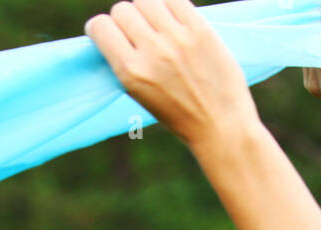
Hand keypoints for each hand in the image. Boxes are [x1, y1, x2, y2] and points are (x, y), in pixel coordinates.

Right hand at [83, 0, 260, 151]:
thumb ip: (127, 63)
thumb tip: (117, 32)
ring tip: (156, 25)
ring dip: (147, 9)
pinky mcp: (200, 28)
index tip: (107, 33)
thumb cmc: (179, 115)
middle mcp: (152, 51)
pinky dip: (169, 6)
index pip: (101, 27)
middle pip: (123, 10)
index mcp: (132, 73)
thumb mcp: (142, 95)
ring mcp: (177, 37)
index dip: (100, 27)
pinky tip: (173, 19)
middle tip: (137, 33)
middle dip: (125, 20)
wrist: (220, 126)